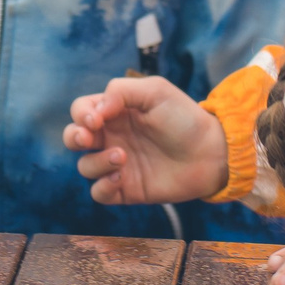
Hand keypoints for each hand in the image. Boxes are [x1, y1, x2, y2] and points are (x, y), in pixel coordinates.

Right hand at [64, 76, 231, 203]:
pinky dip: (103, 187)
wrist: (211, 153)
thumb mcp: (156, 91)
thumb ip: (121, 91)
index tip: (96, 118)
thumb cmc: (184, 118)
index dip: (81, 114)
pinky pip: (99, 193)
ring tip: (122, 156)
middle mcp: (112, 137)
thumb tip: (95, 110)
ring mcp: (118, 165)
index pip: (82, 110)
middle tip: (89, 138)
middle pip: (73, 138)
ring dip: (96, 162)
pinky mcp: (126, 189)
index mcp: (116, 112)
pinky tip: (120, 177)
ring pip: (85, 166)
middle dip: (73, 137)